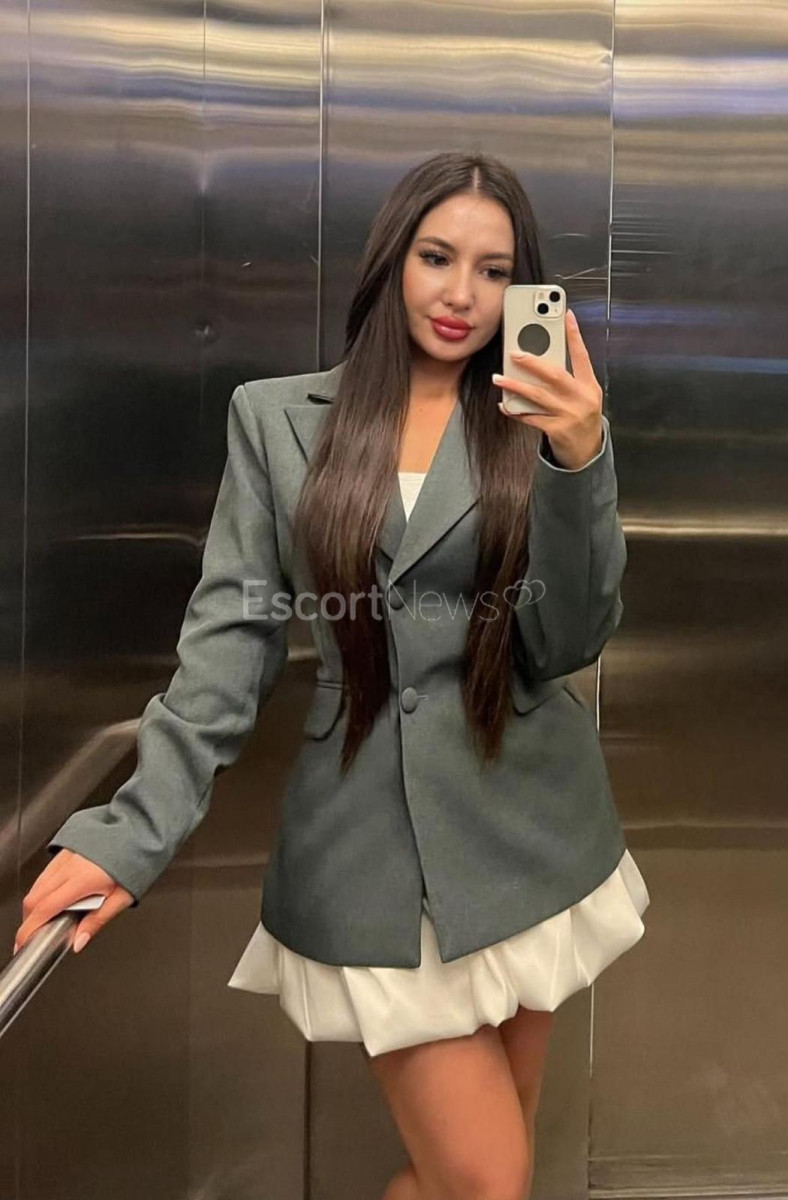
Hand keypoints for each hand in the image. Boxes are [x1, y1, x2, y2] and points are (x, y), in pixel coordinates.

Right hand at [13, 849, 134, 955]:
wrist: (141, 829)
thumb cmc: (137, 860)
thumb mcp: (123, 897)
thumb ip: (98, 921)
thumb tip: (79, 941)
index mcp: (83, 879)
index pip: (45, 908)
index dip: (29, 929)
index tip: (24, 942)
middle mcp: (70, 866)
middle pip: (34, 898)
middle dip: (29, 920)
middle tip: (35, 935)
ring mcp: (65, 856)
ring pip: (37, 885)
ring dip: (35, 905)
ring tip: (46, 920)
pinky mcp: (65, 850)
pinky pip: (45, 874)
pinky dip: (42, 889)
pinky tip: (54, 898)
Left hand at [492, 309, 603, 469]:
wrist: (587, 453)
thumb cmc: (581, 420)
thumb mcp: (582, 397)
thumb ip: (567, 381)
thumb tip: (539, 363)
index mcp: (590, 386)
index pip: (582, 356)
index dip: (574, 335)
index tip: (567, 315)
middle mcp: (582, 398)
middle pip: (555, 374)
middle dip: (533, 362)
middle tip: (514, 352)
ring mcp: (570, 415)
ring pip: (538, 395)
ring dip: (515, 385)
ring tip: (498, 378)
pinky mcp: (557, 430)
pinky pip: (531, 417)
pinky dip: (516, 411)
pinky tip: (504, 404)